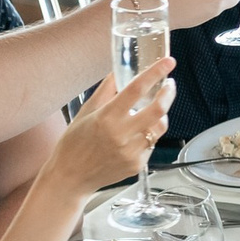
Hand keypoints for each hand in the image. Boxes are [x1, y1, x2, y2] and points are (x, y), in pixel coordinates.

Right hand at [47, 54, 173, 196]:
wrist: (70, 178)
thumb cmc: (74, 145)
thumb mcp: (85, 112)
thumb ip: (105, 91)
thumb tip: (118, 72)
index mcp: (107, 118)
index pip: (136, 89)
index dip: (155, 73)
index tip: (167, 62)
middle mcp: (121, 135)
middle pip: (158, 110)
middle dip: (168, 94)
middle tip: (169, 85)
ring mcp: (131, 152)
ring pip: (158, 128)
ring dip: (160, 116)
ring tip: (153, 110)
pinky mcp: (137, 165)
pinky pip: (151, 144)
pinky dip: (148, 135)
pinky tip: (137, 134)